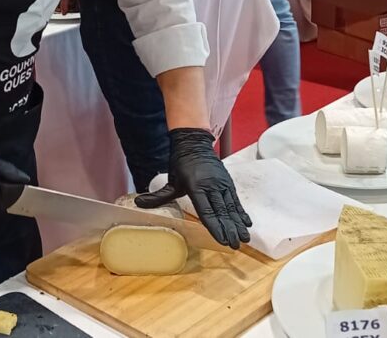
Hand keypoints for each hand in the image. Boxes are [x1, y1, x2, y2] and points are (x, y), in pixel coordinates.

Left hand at [136, 128, 250, 248]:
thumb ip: (158, 196)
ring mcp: (221, 183)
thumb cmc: (181, 162)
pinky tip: (247, 223)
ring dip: (238, 224)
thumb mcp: (171, 181)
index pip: (206, 210)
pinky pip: (236, 199)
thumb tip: (139, 203)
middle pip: (222, 212)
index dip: (214, 226)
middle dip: (229, 229)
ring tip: (244, 238)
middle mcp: (211, 186)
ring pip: (231, 207)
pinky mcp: (227, 182)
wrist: (194, 142)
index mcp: (196, 186)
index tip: (222, 239)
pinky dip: (241, 212)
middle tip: (235, 245)